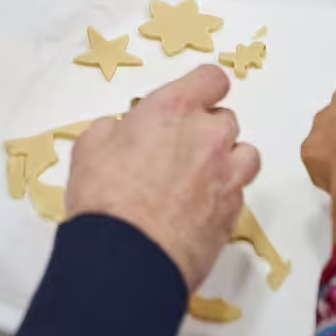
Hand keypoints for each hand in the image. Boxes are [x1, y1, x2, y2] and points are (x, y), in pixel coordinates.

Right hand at [66, 65, 260, 290]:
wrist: (128, 256)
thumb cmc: (105, 197)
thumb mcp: (90, 146)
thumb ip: (114, 129)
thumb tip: (121, 132)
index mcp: (174, 109)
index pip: (211, 79)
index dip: (204, 88)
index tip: (194, 99)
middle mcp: (208, 136)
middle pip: (226, 118)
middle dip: (205, 130)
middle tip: (177, 149)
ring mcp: (226, 175)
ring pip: (245, 154)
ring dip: (226, 159)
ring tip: (200, 177)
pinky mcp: (232, 213)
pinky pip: (237, 193)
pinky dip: (222, 196)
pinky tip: (198, 210)